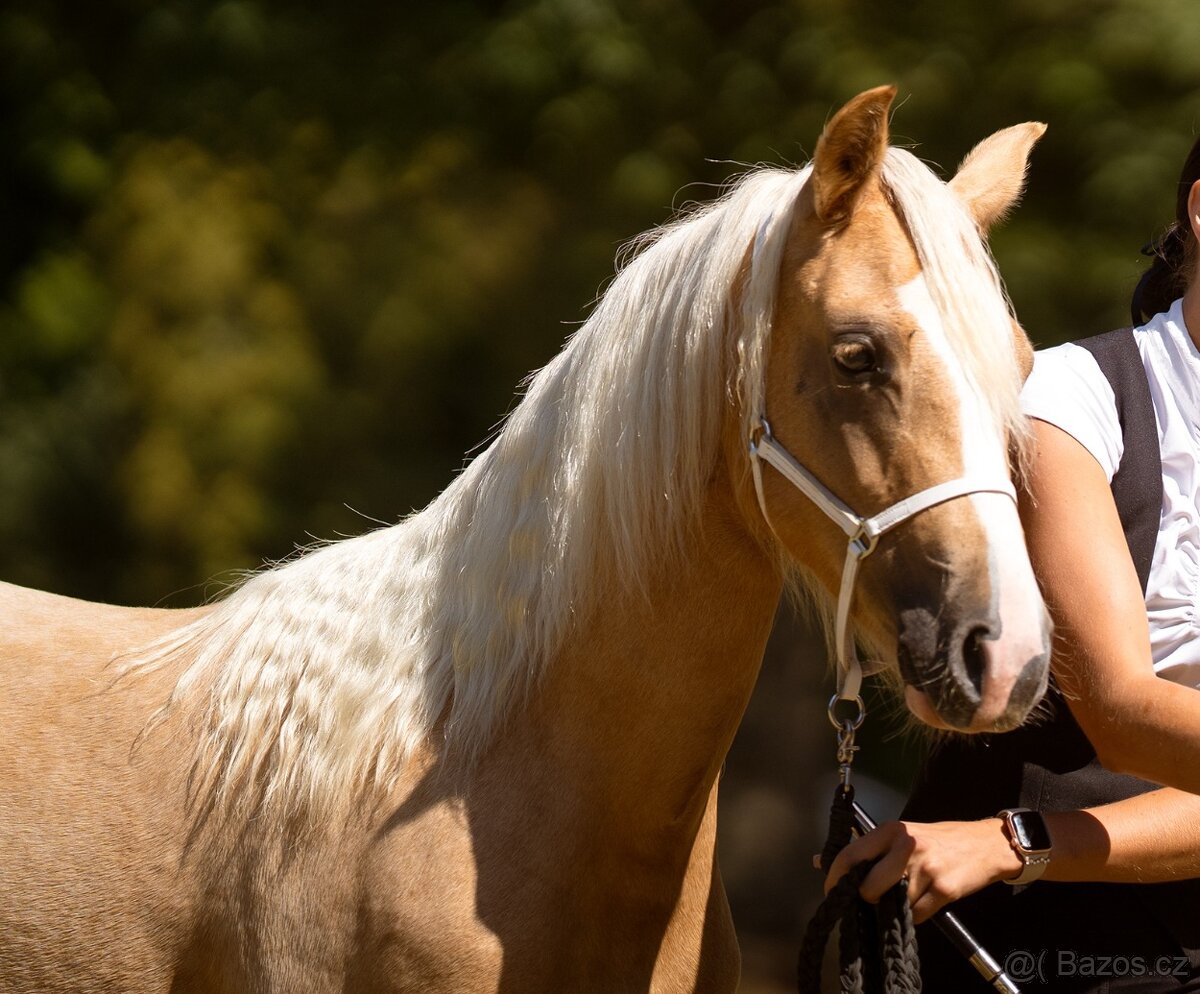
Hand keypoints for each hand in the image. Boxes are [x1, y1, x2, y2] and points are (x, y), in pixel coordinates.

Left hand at [824, 818, 1021, 922]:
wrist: (985, 844)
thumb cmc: (939, 840)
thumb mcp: (904, 835)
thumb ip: (869, 849)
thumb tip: (821, 861)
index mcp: (892, 830)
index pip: (851, 856)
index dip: (836, 879)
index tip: (833, 893)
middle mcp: (907, 846)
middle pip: (868, 887)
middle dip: (866, 900)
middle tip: (872, 901)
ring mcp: (926, 869)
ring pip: (894, 904)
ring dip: (894, 909)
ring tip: (905, 896)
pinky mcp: (944, 889)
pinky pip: (918, 915)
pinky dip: (916, 915)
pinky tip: (923, 901)